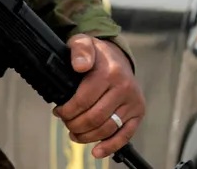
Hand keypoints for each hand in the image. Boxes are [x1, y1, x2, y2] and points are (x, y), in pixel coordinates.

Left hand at [54, 34, 142, 158]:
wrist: (118, 57)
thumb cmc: (97, 56)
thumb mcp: (83, 43)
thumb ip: (79, 50)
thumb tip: (80, 65)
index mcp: (110, 72)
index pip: (83, 101)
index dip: (66, 111)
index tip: (58, 111)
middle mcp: (125, 87)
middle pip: (94, 118)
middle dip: (74, 124)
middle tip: (66, 122)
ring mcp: (133, 101)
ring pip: (106, 129)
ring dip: (86, 136)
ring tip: (75, 132)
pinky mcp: (138, 112)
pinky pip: (125, 135)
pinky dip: (110, 147)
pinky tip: (97, 152)